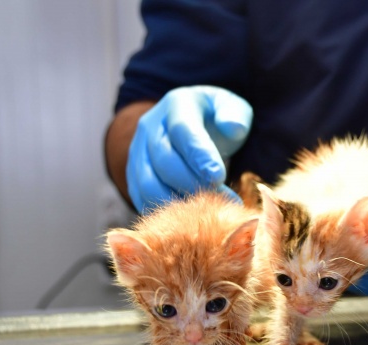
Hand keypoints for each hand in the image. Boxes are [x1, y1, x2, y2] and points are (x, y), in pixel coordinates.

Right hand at [126, 86, 252, 212]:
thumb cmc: (215, 118)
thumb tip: (233, 128)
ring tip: (208, 210)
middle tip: (223, 199)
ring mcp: (138, 152)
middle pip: (164, 161)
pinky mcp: (133, 175)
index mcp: (177, 105)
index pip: (183, 131)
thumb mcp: (231, 107)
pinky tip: (190, 217)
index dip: (199, 156)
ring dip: (179, 202)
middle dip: (193, 183)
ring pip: (149, 184)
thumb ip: (234, 115)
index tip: (218, 176)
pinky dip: (165, 212)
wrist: (189, 126)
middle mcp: (150, 127)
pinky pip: (142, 198)